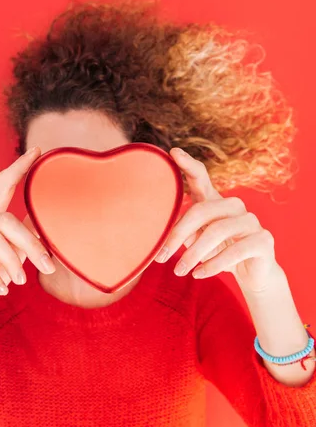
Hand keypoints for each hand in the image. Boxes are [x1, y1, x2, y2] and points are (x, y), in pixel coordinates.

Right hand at [0, 146, 55, 332]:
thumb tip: (42, 227)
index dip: (18, 168)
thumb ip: (21, 245)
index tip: (38, 151)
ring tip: (18, 282)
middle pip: (3, 218)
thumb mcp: (7, 265)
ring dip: (12, 262)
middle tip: (48, 266)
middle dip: (29, 242)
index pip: (0, 188)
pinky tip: (2, 289)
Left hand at [154, 147, 280, 293]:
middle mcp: (234, 205)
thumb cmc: (218, 252)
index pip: (201, 177)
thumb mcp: (197, 241)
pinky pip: (234, 251)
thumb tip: (164, 241)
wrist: (252, 274)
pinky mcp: (264, 240)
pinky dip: (213, 265)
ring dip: (193, 255)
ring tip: (179, 271)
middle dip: (177, 235)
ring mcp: (251, 221)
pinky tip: (199, 274)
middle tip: (161, 257)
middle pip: (200, 210)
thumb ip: (184, 234)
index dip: (188, 164)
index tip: (173, 152)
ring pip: (216, 231)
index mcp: (215, 201)